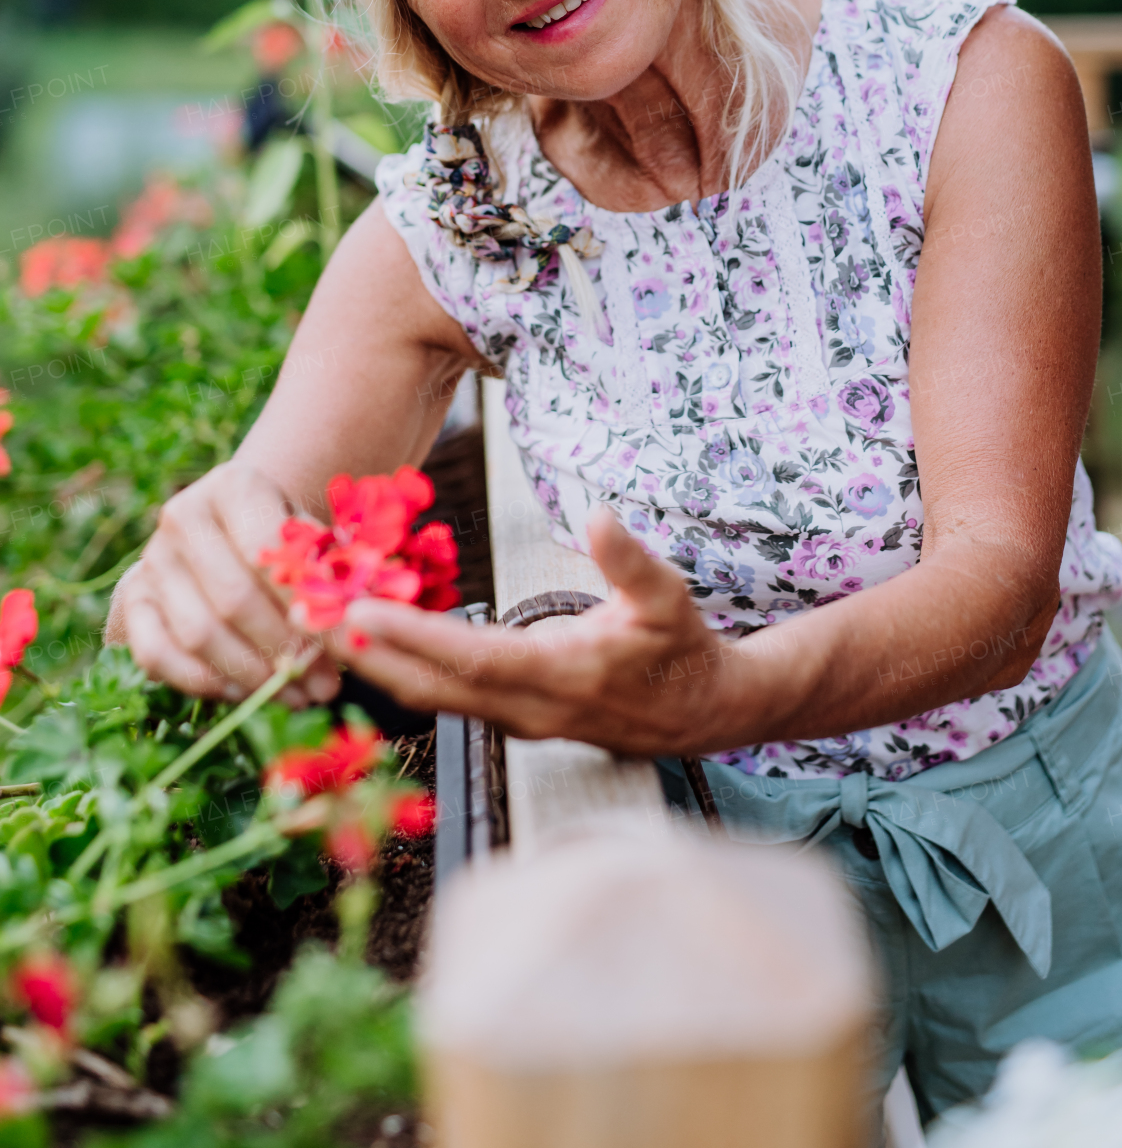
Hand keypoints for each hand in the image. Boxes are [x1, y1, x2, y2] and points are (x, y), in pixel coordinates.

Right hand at [106, 462, 340, 706]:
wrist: (232, 531)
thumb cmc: (288, 539)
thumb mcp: (316, 538)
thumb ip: (335, 571)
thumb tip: (354, 618)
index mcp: (234, 485)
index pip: (267, 550)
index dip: (303, 602)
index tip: (340, 639)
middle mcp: (182, 515)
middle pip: (233, 598)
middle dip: (283, 650)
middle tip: (324, 685)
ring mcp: (151, 559)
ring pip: (198, 632)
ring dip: (252, 675)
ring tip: (297, 696)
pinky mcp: (131, 600)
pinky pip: (156, 654)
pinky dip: (202, 682)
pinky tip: (245, 693)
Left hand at [325, 509, 758, 756]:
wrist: (700, 714)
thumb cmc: (681, 650)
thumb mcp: (668, 598)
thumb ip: (630, 560)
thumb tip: (598, 516)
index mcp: (560, 676)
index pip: (470, 659)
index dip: (411, 639)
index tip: (357, 611)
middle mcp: (528, 709)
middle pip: (430, 687)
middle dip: (367, 656)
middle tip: (306, 618)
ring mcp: (517, 721)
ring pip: (431, 697)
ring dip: (377, 664)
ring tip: (322, 625)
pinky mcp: (512, 718)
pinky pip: (445, 696)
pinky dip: (404, 670)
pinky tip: (375, 640)